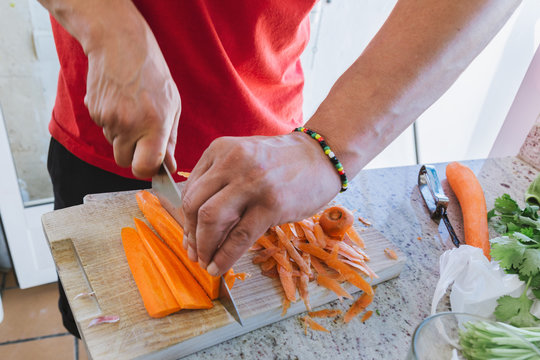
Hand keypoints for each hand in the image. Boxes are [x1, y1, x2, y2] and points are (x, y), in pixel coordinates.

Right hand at [84, 15, 180, 177]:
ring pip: (114, 144)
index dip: (147, 170)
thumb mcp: (172, 105)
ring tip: (131, 108)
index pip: (144, 167)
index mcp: (154, 125)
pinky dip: (111, 121)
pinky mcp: (94, 111)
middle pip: (125, 162)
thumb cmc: (152, 74)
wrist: (119, 44)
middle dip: (133, 154)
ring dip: (122, 135)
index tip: (151, 164)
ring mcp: (108, 119)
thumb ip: (170, 139)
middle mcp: (129, 125)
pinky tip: (119, 101)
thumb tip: (169, 166)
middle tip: (141, 133)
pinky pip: (103, 128)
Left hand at [181, 133, 341, 275]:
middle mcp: (232, 163)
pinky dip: (225, 256)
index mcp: (220, 150)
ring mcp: (252, 182)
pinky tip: (220, 267)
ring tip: (206, 263)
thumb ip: (220, 180)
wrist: (321, 157)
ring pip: (211, 220)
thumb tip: (197, 223)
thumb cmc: (281, 162)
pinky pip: (239, 236)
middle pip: (194, 205)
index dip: (185, 220)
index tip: (189, 238)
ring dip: (204, 248)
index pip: (190, 190)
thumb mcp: (243, 158)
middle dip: (191, 235)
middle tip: (195, 254)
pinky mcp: (271, 204)